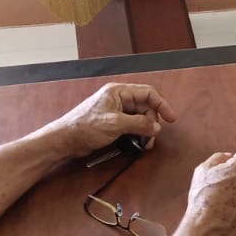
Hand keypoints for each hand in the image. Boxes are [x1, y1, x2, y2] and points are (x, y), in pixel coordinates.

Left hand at [51, 83, 178, 156]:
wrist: (65, 140)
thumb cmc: (85, 126)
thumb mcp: (115, 124)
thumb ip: (138, 124)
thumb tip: (156, 127)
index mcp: (119, 92)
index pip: (148, 93)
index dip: (162, 104)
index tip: (171, 118)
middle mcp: (119, 99)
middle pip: (145, 107)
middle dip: (152, 122)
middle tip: (151, 137)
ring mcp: (116, 112)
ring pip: (140, 118)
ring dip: (145, 130)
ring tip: (144, 143)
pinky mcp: (113, 124)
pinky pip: (132, 126)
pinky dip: (137, 134)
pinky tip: (137, 144)